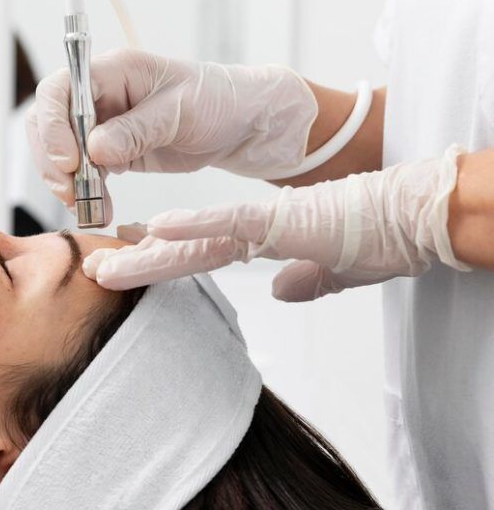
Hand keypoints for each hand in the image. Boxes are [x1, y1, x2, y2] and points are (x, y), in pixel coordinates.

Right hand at [25, 48, 318, 208]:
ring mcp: (101, 125)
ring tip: (90, 208)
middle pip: (48, 124)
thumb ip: (137, 129)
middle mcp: (99, 96)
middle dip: (53, 162)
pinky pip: (81, 173)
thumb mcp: (181, 112)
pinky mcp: (109, 153)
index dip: (53, 126)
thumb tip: (94, 149)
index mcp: (113, 71)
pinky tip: (100, 210)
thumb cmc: (218, 102)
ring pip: (59, 153)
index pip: (59, 91)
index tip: (69, 161)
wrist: (240, 125)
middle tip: (72, 194)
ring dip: (66, 184)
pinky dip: (84, 194)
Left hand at [83, 145, 472, 300]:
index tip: (122, 264)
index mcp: (261, 241)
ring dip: (146, 251)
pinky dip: (194, 223)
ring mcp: (264, 223)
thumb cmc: (383, 238)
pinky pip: (231, 220)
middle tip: (91, 268)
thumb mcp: (336, 271)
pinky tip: (157, 227)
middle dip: (135, 261)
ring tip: (103, 260)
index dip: (157, 260)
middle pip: (180, 249)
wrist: (417, 216)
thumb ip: (305, 281)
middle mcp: (252, 231)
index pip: (196, 253)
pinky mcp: (284, 218)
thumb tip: (280, 293)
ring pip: (193, 238)